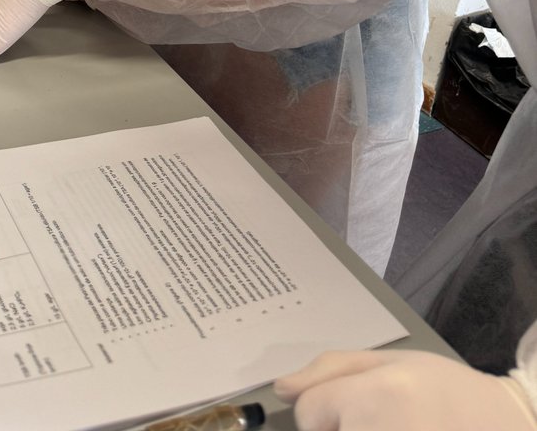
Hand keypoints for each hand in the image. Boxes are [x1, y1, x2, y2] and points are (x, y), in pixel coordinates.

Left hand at [274, 349, 536, 429]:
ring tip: (393, 427)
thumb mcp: (393, 361)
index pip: (308, 411)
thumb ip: (331, 370)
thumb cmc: (446, 389)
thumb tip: (281, 389)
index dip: (326, 407)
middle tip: (383, 421)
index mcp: (375, 397)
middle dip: (340, 429)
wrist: (503, 425)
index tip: (357, 406)